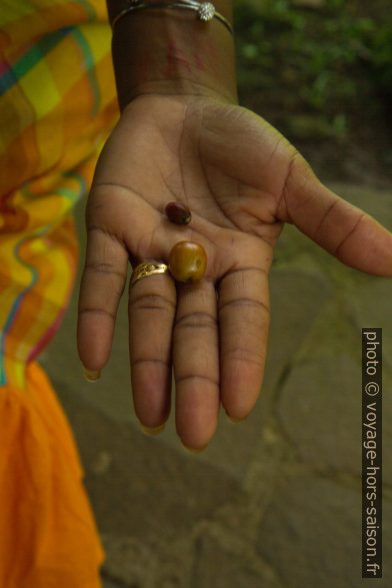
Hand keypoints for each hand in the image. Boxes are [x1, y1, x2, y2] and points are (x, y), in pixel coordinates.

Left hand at [77, 94, 391, 449]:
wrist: (185, 107)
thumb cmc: (241, 145)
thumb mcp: (290, 181)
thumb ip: (331, 222)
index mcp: (239, 262)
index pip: (242, 320)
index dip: (241, 360)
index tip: (239, 407)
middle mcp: (194, 267)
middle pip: (194, 329)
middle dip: (193, 378)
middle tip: (193, 434)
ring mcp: (151, 250)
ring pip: (149, 313)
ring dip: (148, 362)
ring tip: (149, 415)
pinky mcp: (110, 227)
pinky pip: (103, 277)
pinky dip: (97, 315)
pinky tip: (92, 359)